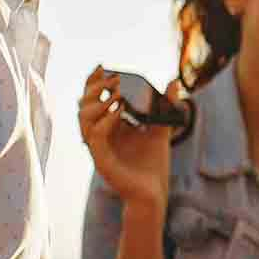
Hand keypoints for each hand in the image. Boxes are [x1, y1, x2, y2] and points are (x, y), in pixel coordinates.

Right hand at [77, 66, 175, 211]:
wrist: (153, 192)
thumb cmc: (153, 164)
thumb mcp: (161, 128)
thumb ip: (166, 105)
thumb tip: (174, 81)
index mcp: (109, 125)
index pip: (94, 99)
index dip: (94, 82)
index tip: (103, 65)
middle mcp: (100, 134)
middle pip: (84, 105)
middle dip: (95, 88)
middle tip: (114, 79)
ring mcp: (98, 147)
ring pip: (83, 119)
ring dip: (98, 103)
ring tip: (118, 94)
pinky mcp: (101, 159)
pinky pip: (93, 137)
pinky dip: (104, 122)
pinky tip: (118, 112)